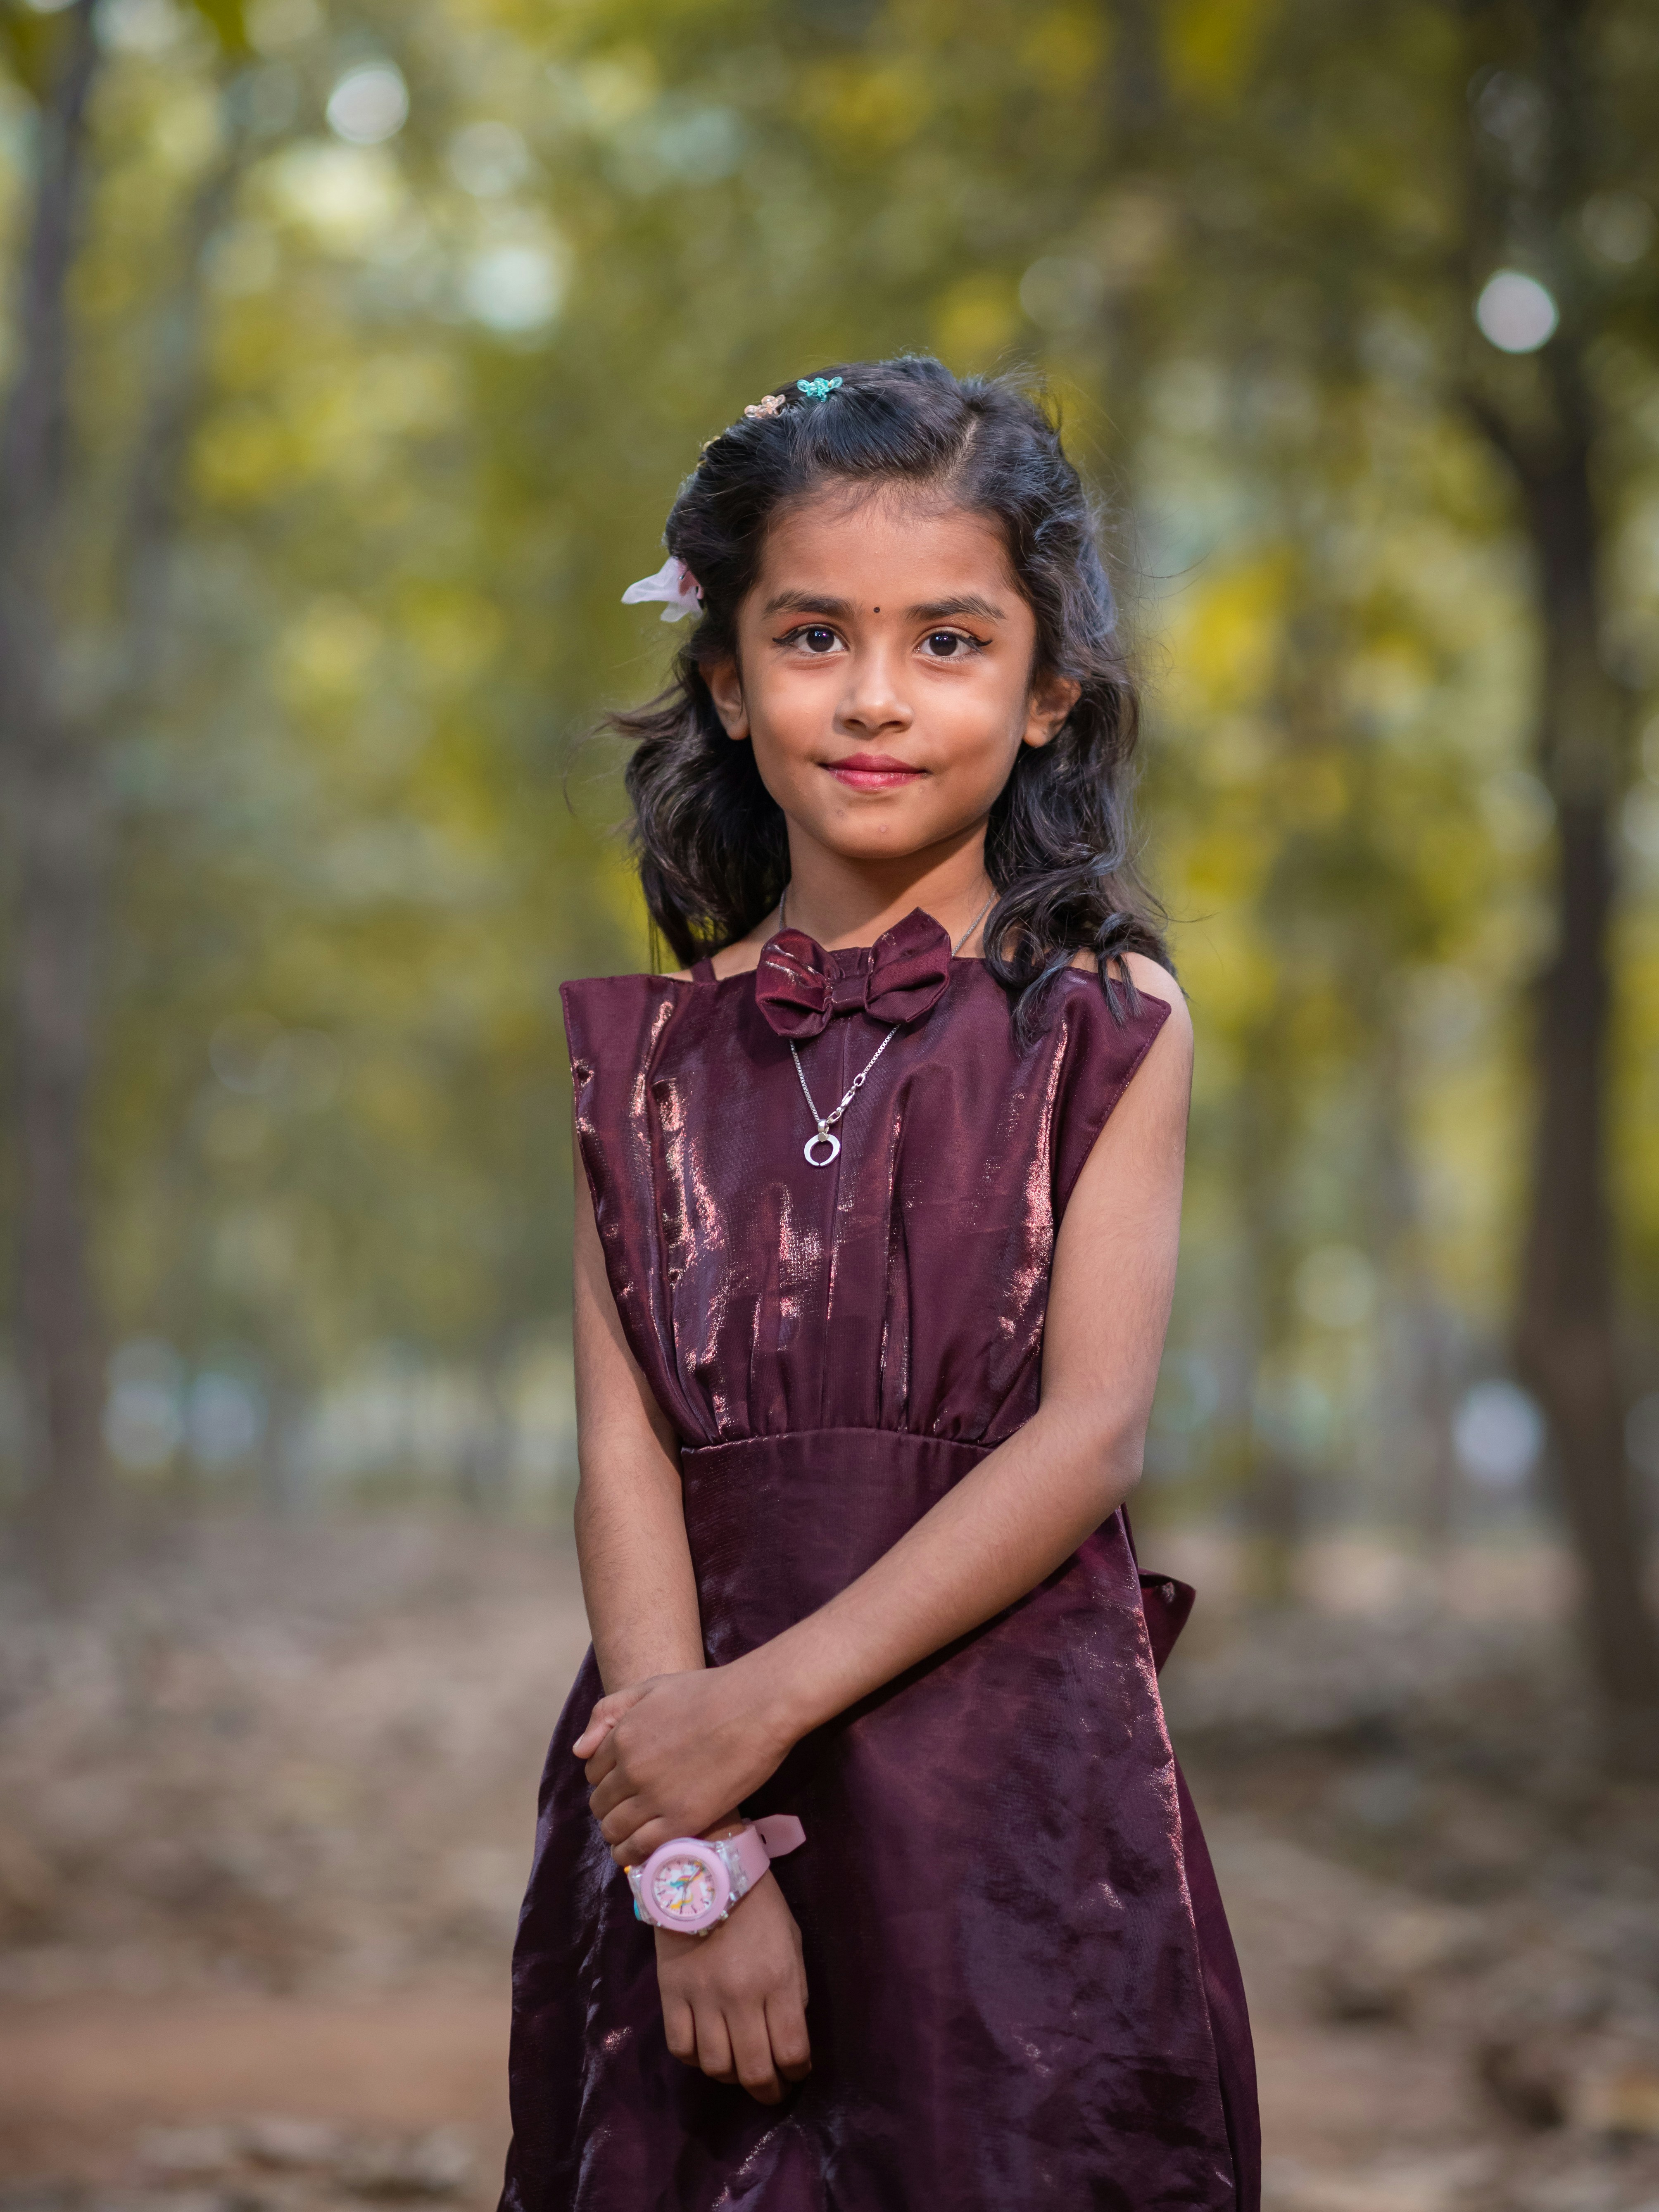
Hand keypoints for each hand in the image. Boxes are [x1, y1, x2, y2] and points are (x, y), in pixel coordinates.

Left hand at [578, 1661, 793, 1865]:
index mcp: (623, 1735)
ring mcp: (656, 1797)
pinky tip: (636, 1853)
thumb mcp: (653, 1687)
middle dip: (610, 1807)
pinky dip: (631, 1854)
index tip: (621, 1783)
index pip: (594, 1771)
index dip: (606, 1778)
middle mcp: (632, 1769)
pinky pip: (639, 1849)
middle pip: (602, 1803)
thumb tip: (579, 1750)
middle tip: (629, 1809)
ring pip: (614, 1829)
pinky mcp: (682, 1821)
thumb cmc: (710, 1692)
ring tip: (630, 1834)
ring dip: (616, 1834)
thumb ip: (609, 1712)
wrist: (757, 1706)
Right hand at [655, 1870, 809, 2103]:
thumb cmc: (758, 1906)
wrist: (705, 1870)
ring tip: (739, 2067)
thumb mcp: (791, 1943)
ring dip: (731, 2076)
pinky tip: (707, 2048)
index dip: (798, 2073)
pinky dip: (696, 2058)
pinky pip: (681, 2048)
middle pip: (754, 2071)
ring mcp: (702, 1997)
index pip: (792, 2052)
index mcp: (778, 1980)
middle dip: (768, 2091)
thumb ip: (792, 1992)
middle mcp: (741, 1996)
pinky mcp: (671, 1993)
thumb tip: (787, 2038)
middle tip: (772, 2090)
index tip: (797, 2073)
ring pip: (716, 2066)